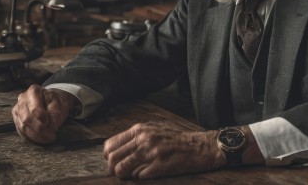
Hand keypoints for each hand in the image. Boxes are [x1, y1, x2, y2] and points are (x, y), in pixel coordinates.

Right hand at [12, 85, 75, 143]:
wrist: (51, 100)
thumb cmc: (56, 101)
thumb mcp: (60, 104)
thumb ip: (55, 114)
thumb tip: (50, 128)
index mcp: (34, 91)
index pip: (35, 110)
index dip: (43, 120)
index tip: (52, 126)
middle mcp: (22, 99)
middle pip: (26, 119)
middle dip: (39, 131)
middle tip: (51, 137)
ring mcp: (18, 109)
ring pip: (22, 127)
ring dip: (36, 136)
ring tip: (48, 139)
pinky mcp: (16, 119)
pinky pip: (21, 131)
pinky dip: (31, 138)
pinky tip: (41, 139)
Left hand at [103, 122, 224, 178]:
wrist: (198, 147)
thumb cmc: (177, 139)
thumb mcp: (154, 129)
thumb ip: (136, 136)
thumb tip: (117, 149)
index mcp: (140, 129)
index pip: (110, 144)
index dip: (108, 156)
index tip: (113, 162)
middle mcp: (143, 139)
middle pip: (112, 158)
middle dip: (112, 169)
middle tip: (118, 173)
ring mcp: (150, 152)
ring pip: (122, 169)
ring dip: (124, 175)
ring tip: (131, 175)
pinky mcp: (158, 166)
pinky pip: (138, 176)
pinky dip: (140, 177)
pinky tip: (148, 173)